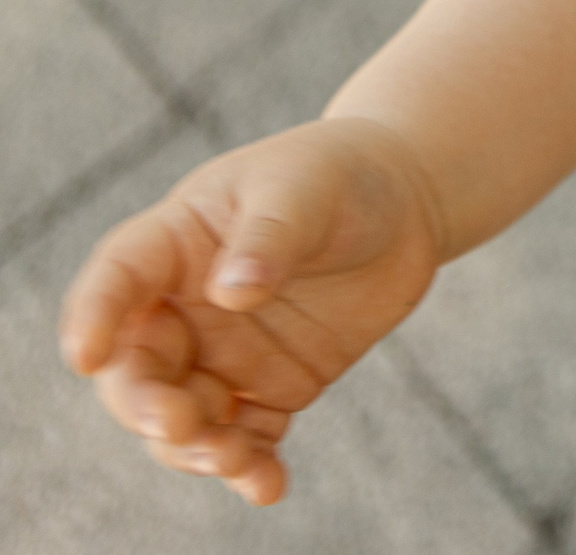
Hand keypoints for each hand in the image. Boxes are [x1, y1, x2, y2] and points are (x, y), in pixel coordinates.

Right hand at [57, 117, 445, 504]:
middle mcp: (185, 308)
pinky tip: (267, 485)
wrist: (405, 202)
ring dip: (195, 448)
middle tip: (178, 424)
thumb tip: (232, 294)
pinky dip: (250, 466)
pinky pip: (246, 436)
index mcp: (173, 244)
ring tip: (234, 460)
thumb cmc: (337, 176)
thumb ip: (268, 237)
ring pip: (184, 416)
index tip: (84, 357)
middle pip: (138, 368)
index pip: (116, 280)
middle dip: (146, 405)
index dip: (93, 318)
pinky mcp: (271, 387)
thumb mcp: (303, 189)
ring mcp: (224, 353)